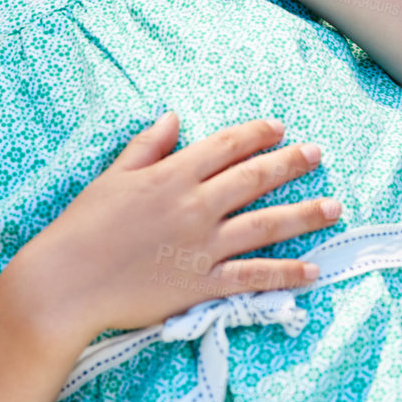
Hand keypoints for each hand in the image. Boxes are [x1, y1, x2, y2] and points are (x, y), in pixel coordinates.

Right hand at [6, 112, 338, 347]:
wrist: (68, 281)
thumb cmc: (84, 227)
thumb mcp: (112, 177)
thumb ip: (146, 147)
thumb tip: (173, 117)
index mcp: (171, 177)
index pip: (225, 147)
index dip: (256, 134)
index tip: (279, 128)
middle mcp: (195, 207)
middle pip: (255, 179)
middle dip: (291, 163)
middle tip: (317, 154)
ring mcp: (203, 247)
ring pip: (266, 226)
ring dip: (304, 214)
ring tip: (333, 206)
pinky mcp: (203, 284)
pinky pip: (254, 277)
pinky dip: (286, 273)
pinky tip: (312, 269)